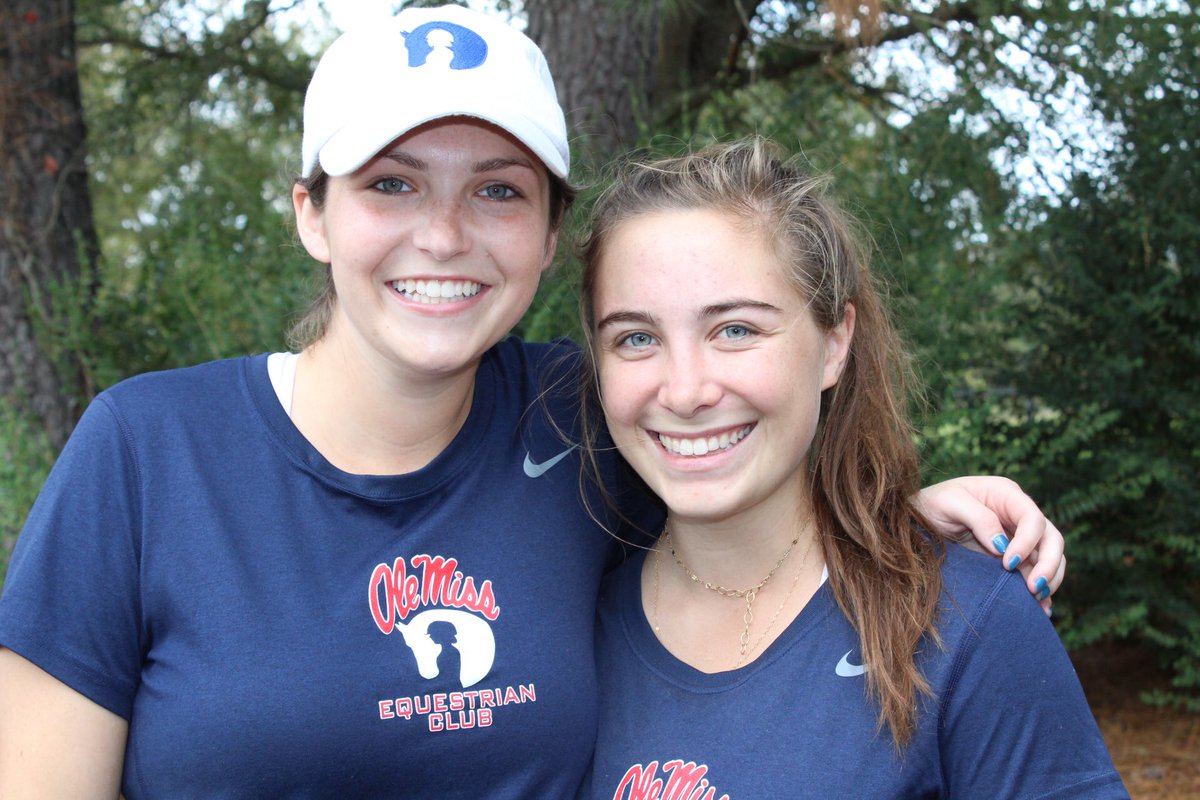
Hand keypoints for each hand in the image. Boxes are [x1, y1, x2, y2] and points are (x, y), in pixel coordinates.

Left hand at [914, 476, 1064, 615]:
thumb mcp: (948, 503)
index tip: (1009, 563)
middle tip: (1034, 589)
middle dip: (1049, 564)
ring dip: (1049, 579)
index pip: (1032, 518)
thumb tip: (1001, 546)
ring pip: (1049, 556)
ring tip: (1038, 600)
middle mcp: (1018, 514)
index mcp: (1006, 494)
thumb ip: (977, 518)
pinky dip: (1042, 590)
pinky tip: (1041, 609)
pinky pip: (1037, 572)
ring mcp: (1019, 536)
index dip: (1028, 541)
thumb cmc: (931, 505)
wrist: (917, 521)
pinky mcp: (1015, 556)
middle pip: (1051, 538)